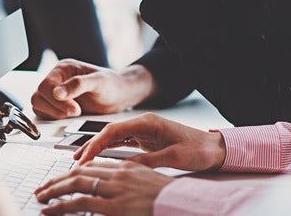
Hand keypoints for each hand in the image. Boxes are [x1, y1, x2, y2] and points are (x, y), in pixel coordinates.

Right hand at [31, 60, 155, 118]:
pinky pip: (44, 113)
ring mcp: (56, 92)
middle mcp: (57, 79)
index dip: (56, 100)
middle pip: (38, 96)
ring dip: (54, 113)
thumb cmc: (112, 85)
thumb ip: (78, 85)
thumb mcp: (98, 82)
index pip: (45, 85)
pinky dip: (53, 117)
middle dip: (55, 108)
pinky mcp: (57, 105)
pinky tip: (70, 116)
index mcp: (64, 68)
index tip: (74, 107)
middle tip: (76, 111)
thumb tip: (57, 92)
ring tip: (74, 113)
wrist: (120, 95)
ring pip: (38, 105)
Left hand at [35, 160, 173, 215]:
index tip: (63, 178)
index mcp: (128, 168)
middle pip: (82, 171)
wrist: (184, 205)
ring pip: (76, 183)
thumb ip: (130, 186)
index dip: (75, 170)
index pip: (95, 165)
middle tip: (44, 187)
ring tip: (41, 196)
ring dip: (54, 189)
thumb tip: (116, 193)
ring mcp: (116, 189)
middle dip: (59, 179)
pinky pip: (80, 202)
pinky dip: (61, 205)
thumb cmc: (170, 200)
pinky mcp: (114, 206)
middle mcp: (120, 174)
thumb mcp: (148, 187)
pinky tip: (50, 209)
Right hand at [74, 112, 225, 171]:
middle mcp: (144, 124)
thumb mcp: (173, 156)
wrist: (215, 149)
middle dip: (92, 146)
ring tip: (83, 161)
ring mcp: (145, 132)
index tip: (83, 157)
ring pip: (115, 138)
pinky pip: (124, 144)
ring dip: (99, 149)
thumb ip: (148, 161)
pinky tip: (101, 159)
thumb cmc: (198, 150)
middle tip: (76, 161)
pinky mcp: (148, 140)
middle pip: (110, 133)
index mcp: (149, 122)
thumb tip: (123, 169)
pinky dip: (110, 151)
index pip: (114, 130)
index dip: (95, 143)